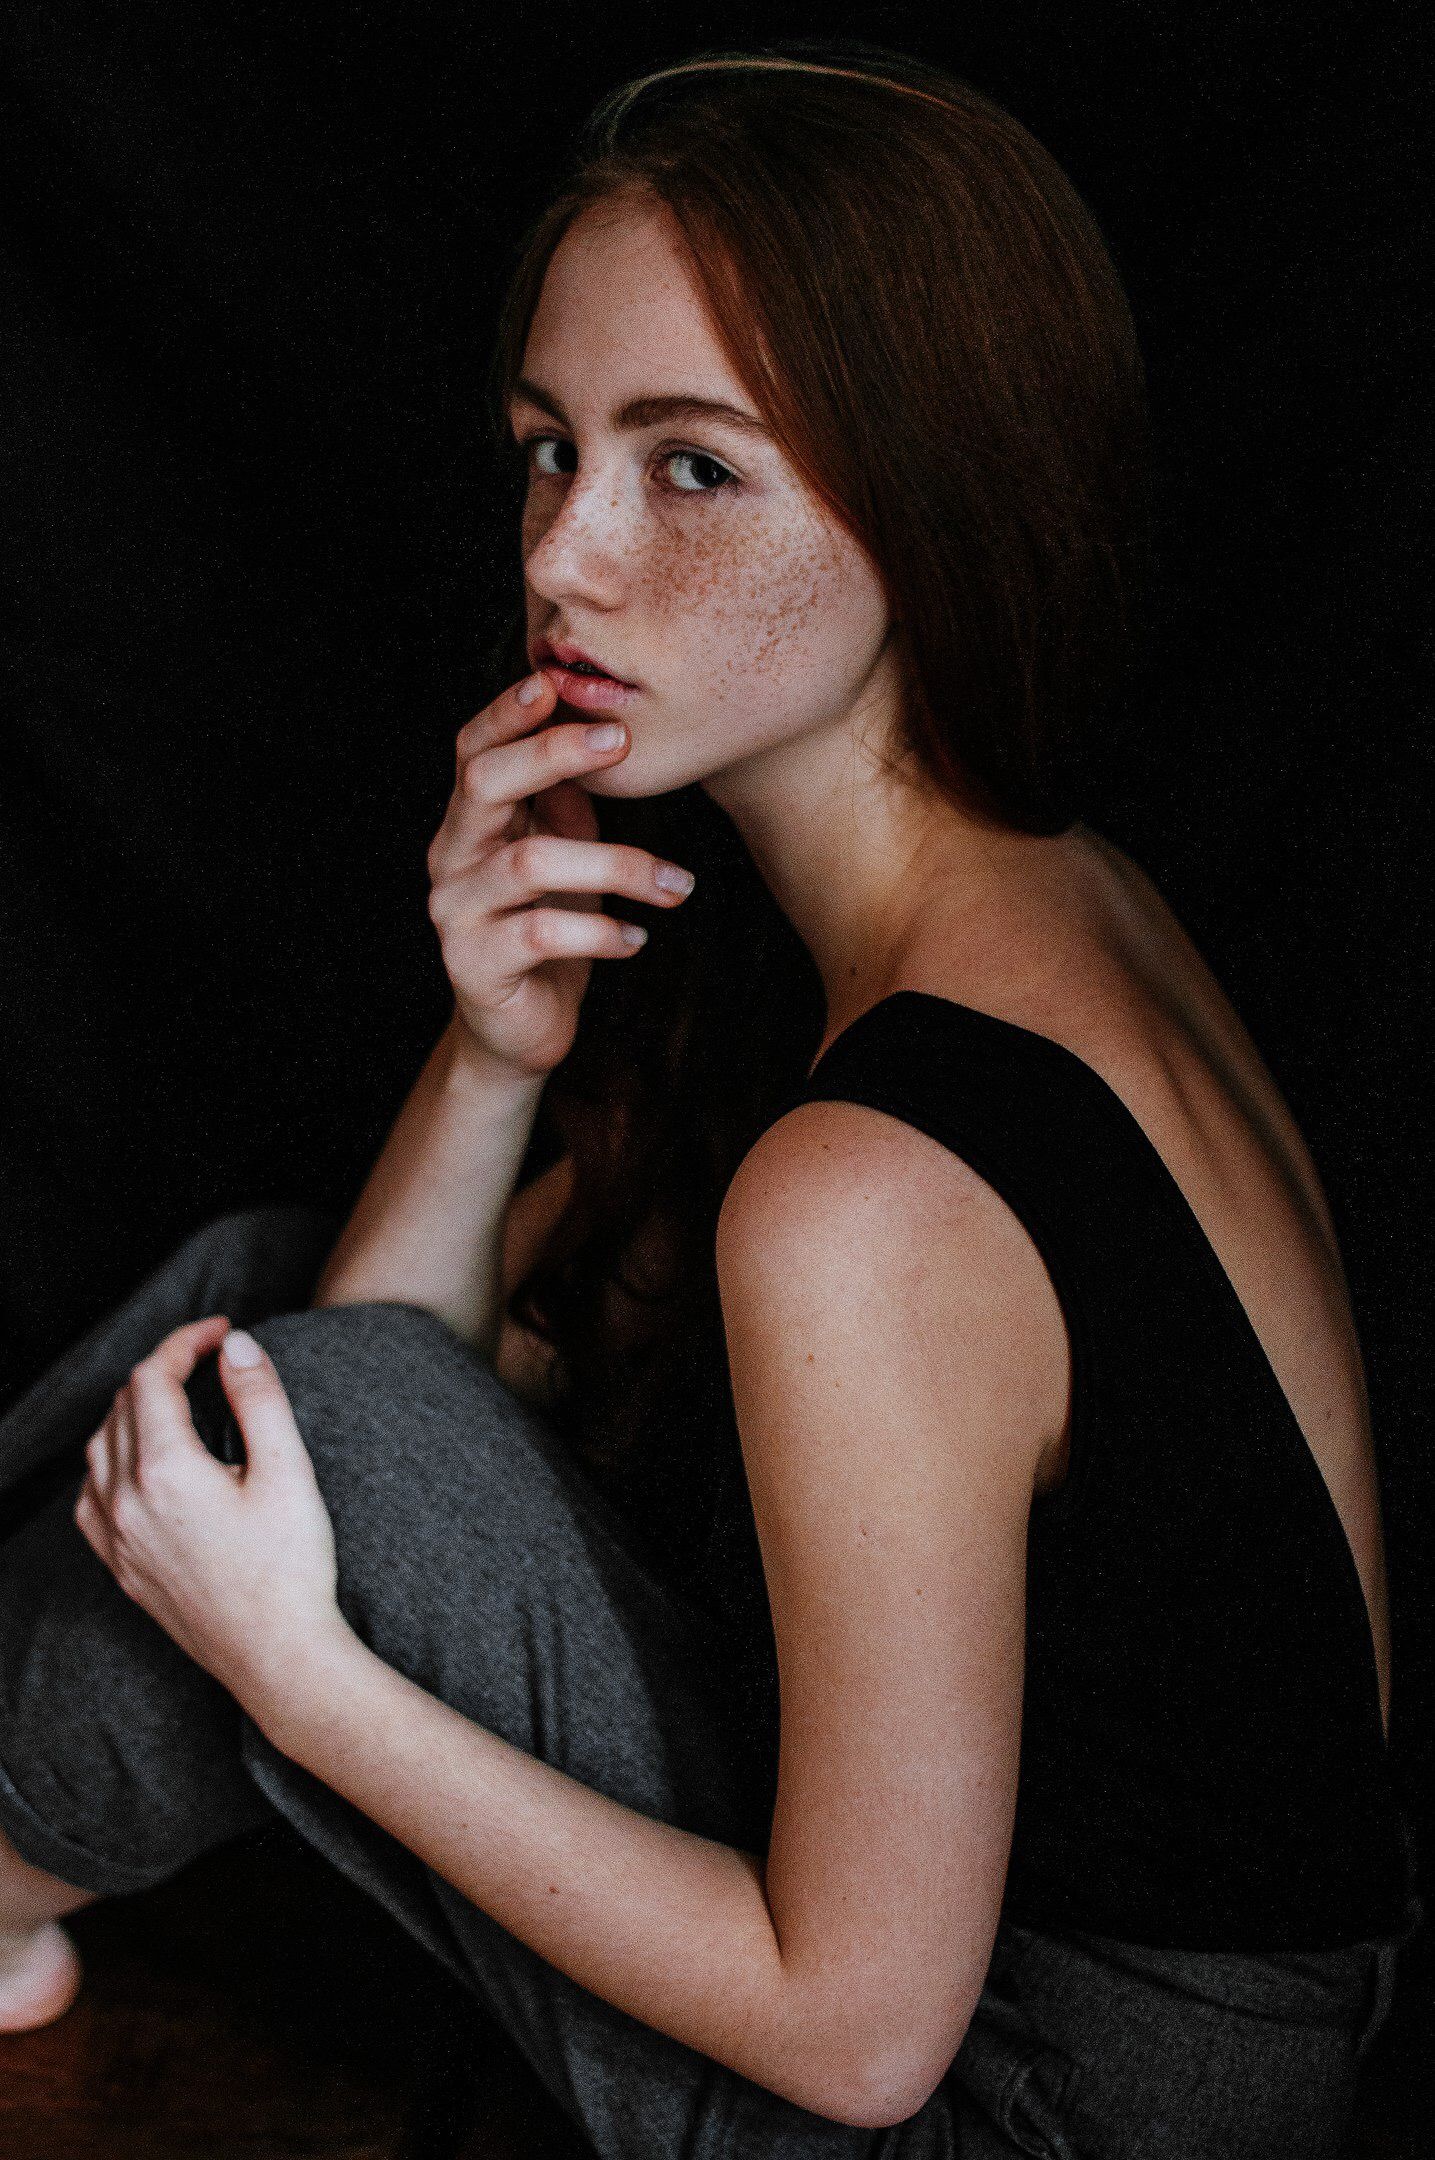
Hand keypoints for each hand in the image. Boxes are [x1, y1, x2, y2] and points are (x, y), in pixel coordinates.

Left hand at [74, 1317, 353, 1720]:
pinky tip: (138, 1464)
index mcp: (165, 1471)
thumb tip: (235, 1345)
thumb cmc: (291, 1569)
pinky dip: (109, 1462)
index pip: (152, 1378)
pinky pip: (90, 1497)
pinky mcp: (121, 1568)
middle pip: (123, 1406)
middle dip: (162, 1370)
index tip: (220, 1333)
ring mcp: (116, 1539)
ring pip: (100, 1448)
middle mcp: (126, 1501)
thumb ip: (259, 1398)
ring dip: (132, 1410)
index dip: (184, 1342)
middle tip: (209, 1359)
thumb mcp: (289, 1471)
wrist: (277, 1658)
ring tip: (177, 1399)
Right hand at [425, 667, 695, 1080]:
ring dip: (616, 864)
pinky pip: (542, 934)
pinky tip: (638, 938)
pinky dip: (601, 932)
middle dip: (553, 753)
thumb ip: (565, 803)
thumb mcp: (561, 856)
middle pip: (486, 783)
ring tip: (677, 884)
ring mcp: (456, 912)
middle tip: (620, 743)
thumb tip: (601, 731)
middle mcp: (450, 858)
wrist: (518, 1030)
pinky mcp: (476, 965)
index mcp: (469, 823)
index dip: (506, 713)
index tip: (554, 682)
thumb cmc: (545, 931)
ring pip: (531, 862)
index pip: (473, 750)